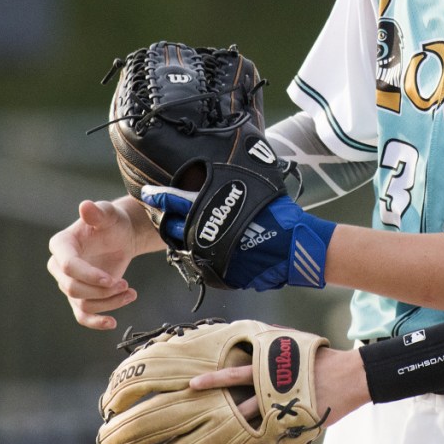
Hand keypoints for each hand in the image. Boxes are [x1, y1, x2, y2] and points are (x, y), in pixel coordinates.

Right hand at [47, 195, 160, 329]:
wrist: (121, 236)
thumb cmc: (112, 222)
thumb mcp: (109, 213)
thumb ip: (98, 212)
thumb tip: (85, 206)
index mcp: (61, 245)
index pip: (68, 266)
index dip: (89, 275)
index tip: (112, 279)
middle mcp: (59, 266)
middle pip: (73, 288)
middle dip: (101, 290)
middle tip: (126, 285)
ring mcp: (69, 283)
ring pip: (82, 303)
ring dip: (108, 303)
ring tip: (131, 293)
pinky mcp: (81, 296)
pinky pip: (82, 315)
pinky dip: (96, 321)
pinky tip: (112, 323)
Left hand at [140, 188, 335, 290]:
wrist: (294, 246)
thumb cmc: (279, 214)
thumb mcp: (255, 186)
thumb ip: (231, 183)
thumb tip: (217, 171)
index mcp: (211, 207)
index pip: (174, 200)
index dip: (160, 196)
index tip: (149, 193)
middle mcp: (204, 232)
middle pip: (173, 226)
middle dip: (169, 220)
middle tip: (167, 213)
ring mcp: (209, 255)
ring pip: (184, 246)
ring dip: (184, 238)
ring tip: (189, 231)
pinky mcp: (217, 273)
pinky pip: (202, 263)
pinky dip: (203, 255)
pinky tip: (210, 248)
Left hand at [190, 345, 369, 427]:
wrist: (351, 376)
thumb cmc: (324, 357)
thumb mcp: (299, 343)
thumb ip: (278, 340)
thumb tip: (259, 331)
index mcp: (273, 368)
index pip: (237, 374)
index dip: (215, 379)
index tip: (193, 384)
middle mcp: (274, 387)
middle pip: (239, 400)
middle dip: (217, 404)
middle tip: (196, 406)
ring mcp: (284, 407)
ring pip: (254, 419)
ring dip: (236, 426)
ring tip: (216, 435)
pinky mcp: (295, 421)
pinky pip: (274, 432)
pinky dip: (261, 437)